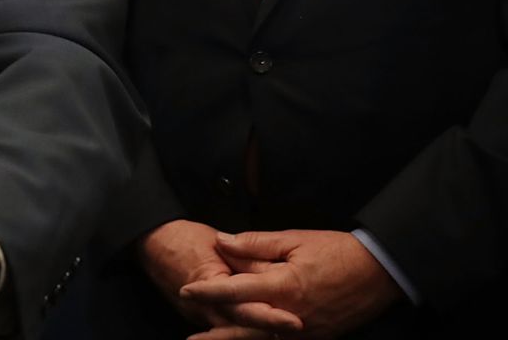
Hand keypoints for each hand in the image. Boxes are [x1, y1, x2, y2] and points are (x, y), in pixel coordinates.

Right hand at [138, 220, 299, 333]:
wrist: (150, 243)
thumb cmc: (183, 238)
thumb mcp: (216, 242)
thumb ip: (244, 257)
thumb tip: (272, 269)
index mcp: (211, 287)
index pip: (244, 308)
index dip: (270, 316)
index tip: (294, 322)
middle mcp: (204, 309)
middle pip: (241, 329)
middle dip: (268, 331)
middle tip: (296, 330)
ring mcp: (200, 316)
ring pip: (232, 333)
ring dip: (256, 333)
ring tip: (280, 332)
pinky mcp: (199, 317)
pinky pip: (224, 329)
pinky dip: (242, 330)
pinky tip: (261, 332)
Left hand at [178, 229, 399, 338]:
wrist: (382, 273)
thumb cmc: (338, 251)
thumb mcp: (295, 240)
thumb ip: (255, 244)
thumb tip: (221, 241)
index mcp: (284, 287)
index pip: (237, 291)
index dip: (209, 291)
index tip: (186, 290)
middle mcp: (293, 315)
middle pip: (247, 328)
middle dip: (218, 334)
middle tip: (192, 338)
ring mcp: (307, 331)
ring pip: (265, 339)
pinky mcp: (318, 337)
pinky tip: (249, 338)